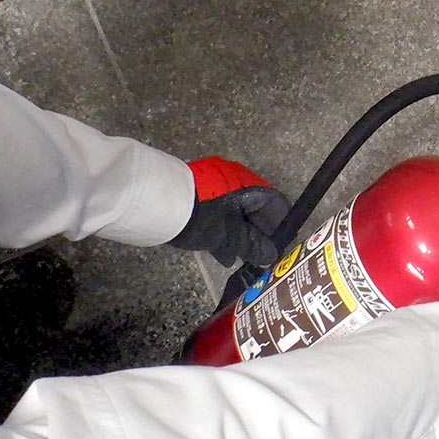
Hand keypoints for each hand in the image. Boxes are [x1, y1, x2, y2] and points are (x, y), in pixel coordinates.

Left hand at [168, 156, 289, 267]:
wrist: (158, 204)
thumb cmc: (203, 218)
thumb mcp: (231, 236)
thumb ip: (253, 246)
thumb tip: (271, 257)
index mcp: (249, 184)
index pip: (276, 204)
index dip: (281, 228)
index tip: (280, 249)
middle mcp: (235, 179)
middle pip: (256, 208)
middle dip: (259, 234)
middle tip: (260, 258)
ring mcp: (215, 184)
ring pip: (237, 212)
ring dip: (241, 235)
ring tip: (241, 260)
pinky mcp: (198, 192)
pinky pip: (221, 212)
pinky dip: (225, 231)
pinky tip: (221, 252)